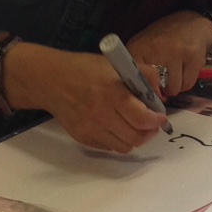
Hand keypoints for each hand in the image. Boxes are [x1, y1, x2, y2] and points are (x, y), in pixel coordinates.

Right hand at [5, 44, 163, 153]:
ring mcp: (90, 128)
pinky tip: (118, 127)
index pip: (141, 118)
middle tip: (151, 124)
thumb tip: (159, 94)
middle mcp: (100, 114)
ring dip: (135, 138)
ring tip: (136, 127)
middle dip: (149, 132)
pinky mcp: (83, 137)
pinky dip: (119, 141)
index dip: (156, 120)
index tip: (160, 116)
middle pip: (136, 137)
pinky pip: (109, 147)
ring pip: (125, 146)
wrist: (52, 81)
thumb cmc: (86, 69)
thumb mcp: (116, 64)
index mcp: (111, 93)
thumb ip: (143, 74)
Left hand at [127, 12, 211, 98]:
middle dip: (161, 90)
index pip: (134, 76)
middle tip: (164, 83)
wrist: (192, 22)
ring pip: (174, 88)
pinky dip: (187, 83)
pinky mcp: (193, 56)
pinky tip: (186, 72)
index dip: (141, 89)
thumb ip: (138, 68)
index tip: (147, 92)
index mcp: (139, 47)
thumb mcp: (143, 47)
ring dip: (176, 87)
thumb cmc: (163, 39)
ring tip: (175, 76)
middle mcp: (156, 47)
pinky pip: (188, 83)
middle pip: (156, 88)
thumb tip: (141, 96)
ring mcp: (176, 52)